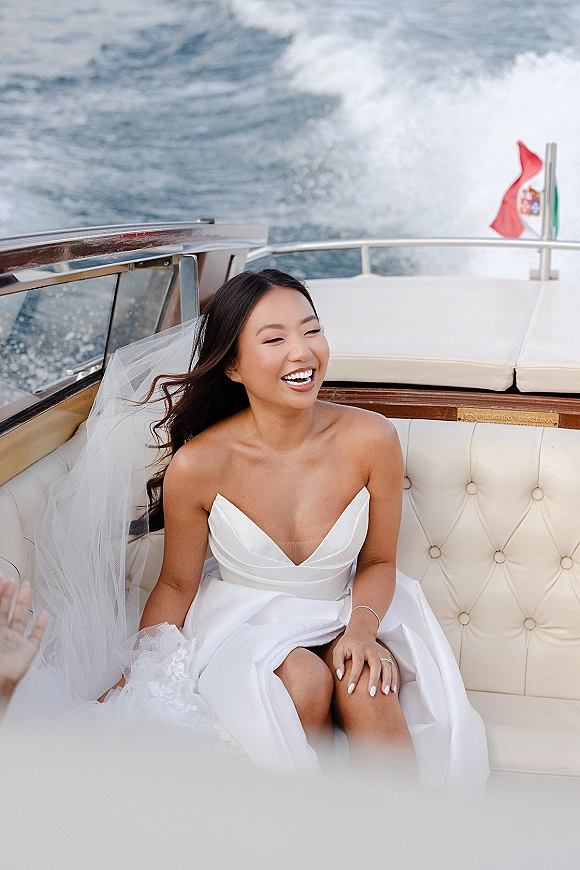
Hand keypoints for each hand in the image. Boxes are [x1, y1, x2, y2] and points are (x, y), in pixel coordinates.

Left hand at [0, 577, 46, 704]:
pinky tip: (45, 615)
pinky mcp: (28, 651)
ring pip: (21, 618)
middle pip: (6, 610)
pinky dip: (42, 625)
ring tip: (26, 588)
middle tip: (12, 580)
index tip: (1, 578)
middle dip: (9, 594)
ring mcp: (15, 642)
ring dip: (24, 602)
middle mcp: (3, 635)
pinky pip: (36, 635)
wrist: (0, 681)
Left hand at [333, 627, 398, 696]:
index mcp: (358, 648)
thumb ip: (337, 663)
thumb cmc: (347, 644)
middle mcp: (371, 649)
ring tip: (385, 693)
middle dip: (374, 680)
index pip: (357, 663)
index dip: (354, 677)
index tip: (350, 690)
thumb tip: (341, 677)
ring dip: (387, 680)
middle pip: (375, 664)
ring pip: (387, 666)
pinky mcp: (386, 655)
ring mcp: (380, 652)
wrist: (360, 632)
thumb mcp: (338, 650)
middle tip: (372, 694)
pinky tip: (392, 690)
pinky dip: (394, 678)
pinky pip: (392, 667)